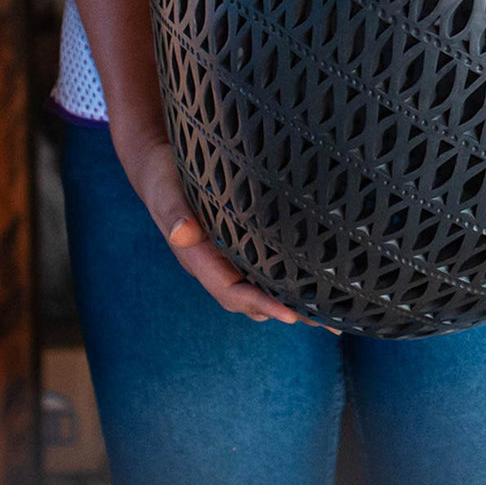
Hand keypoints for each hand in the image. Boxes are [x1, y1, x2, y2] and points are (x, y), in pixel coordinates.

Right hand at [115, 125, 332, 328]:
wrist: (158, 165)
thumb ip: (174, 213)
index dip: (261, 304)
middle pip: (250, 299)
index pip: (231, 291)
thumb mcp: (167, 192)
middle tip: (324, 319)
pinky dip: (283, 277)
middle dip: (284, 310)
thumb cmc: (164, 177)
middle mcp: (213, 264)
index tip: (290, 314)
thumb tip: (181, 233)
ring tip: (326, 311)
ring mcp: (225, 256)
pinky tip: (308, 278)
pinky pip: (260, 266)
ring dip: (288, 300)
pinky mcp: (235, 243)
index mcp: (197, 258)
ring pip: (258, 287)